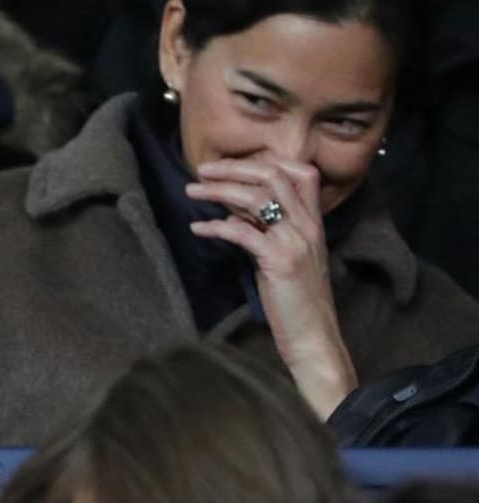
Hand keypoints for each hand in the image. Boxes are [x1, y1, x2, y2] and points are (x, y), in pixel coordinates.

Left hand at [186, 158, 356, 418]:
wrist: (313, 337)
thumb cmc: (296, 302)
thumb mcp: (286, 258)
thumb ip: (268, 232)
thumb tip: (237, 212)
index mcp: (314, 222)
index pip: (300, 172)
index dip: (264, 162)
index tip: (232, 166)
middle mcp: (307, 225)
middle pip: (273, 175)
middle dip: (234, 168)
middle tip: (203, 169)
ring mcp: (295, 241)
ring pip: (257, 197)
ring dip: (219, 190)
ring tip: (192, 190)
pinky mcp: (279, 261)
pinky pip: (242, 231)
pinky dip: (216, 226)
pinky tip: (198, 228)